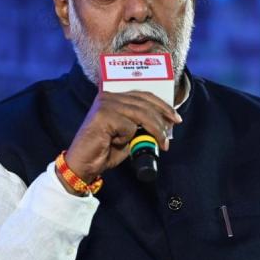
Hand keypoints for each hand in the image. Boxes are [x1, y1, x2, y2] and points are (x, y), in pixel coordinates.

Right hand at [61, 91, 181, 186]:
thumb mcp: (129, 134)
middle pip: (144, 103)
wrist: (83, 164)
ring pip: (141, 114)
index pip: (143, 95)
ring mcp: (105, 104)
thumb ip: (142, 124)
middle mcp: (108, 96)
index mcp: (114, 96)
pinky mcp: (103, 115)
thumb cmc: (105, 150)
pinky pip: (129, 126)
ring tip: (161, 143)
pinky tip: (119, 143)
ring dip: (155, 130)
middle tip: (169, 134)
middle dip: (162, 119)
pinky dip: (129, 138)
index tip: (175, 117)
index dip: (162, 105)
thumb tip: (164, 123)